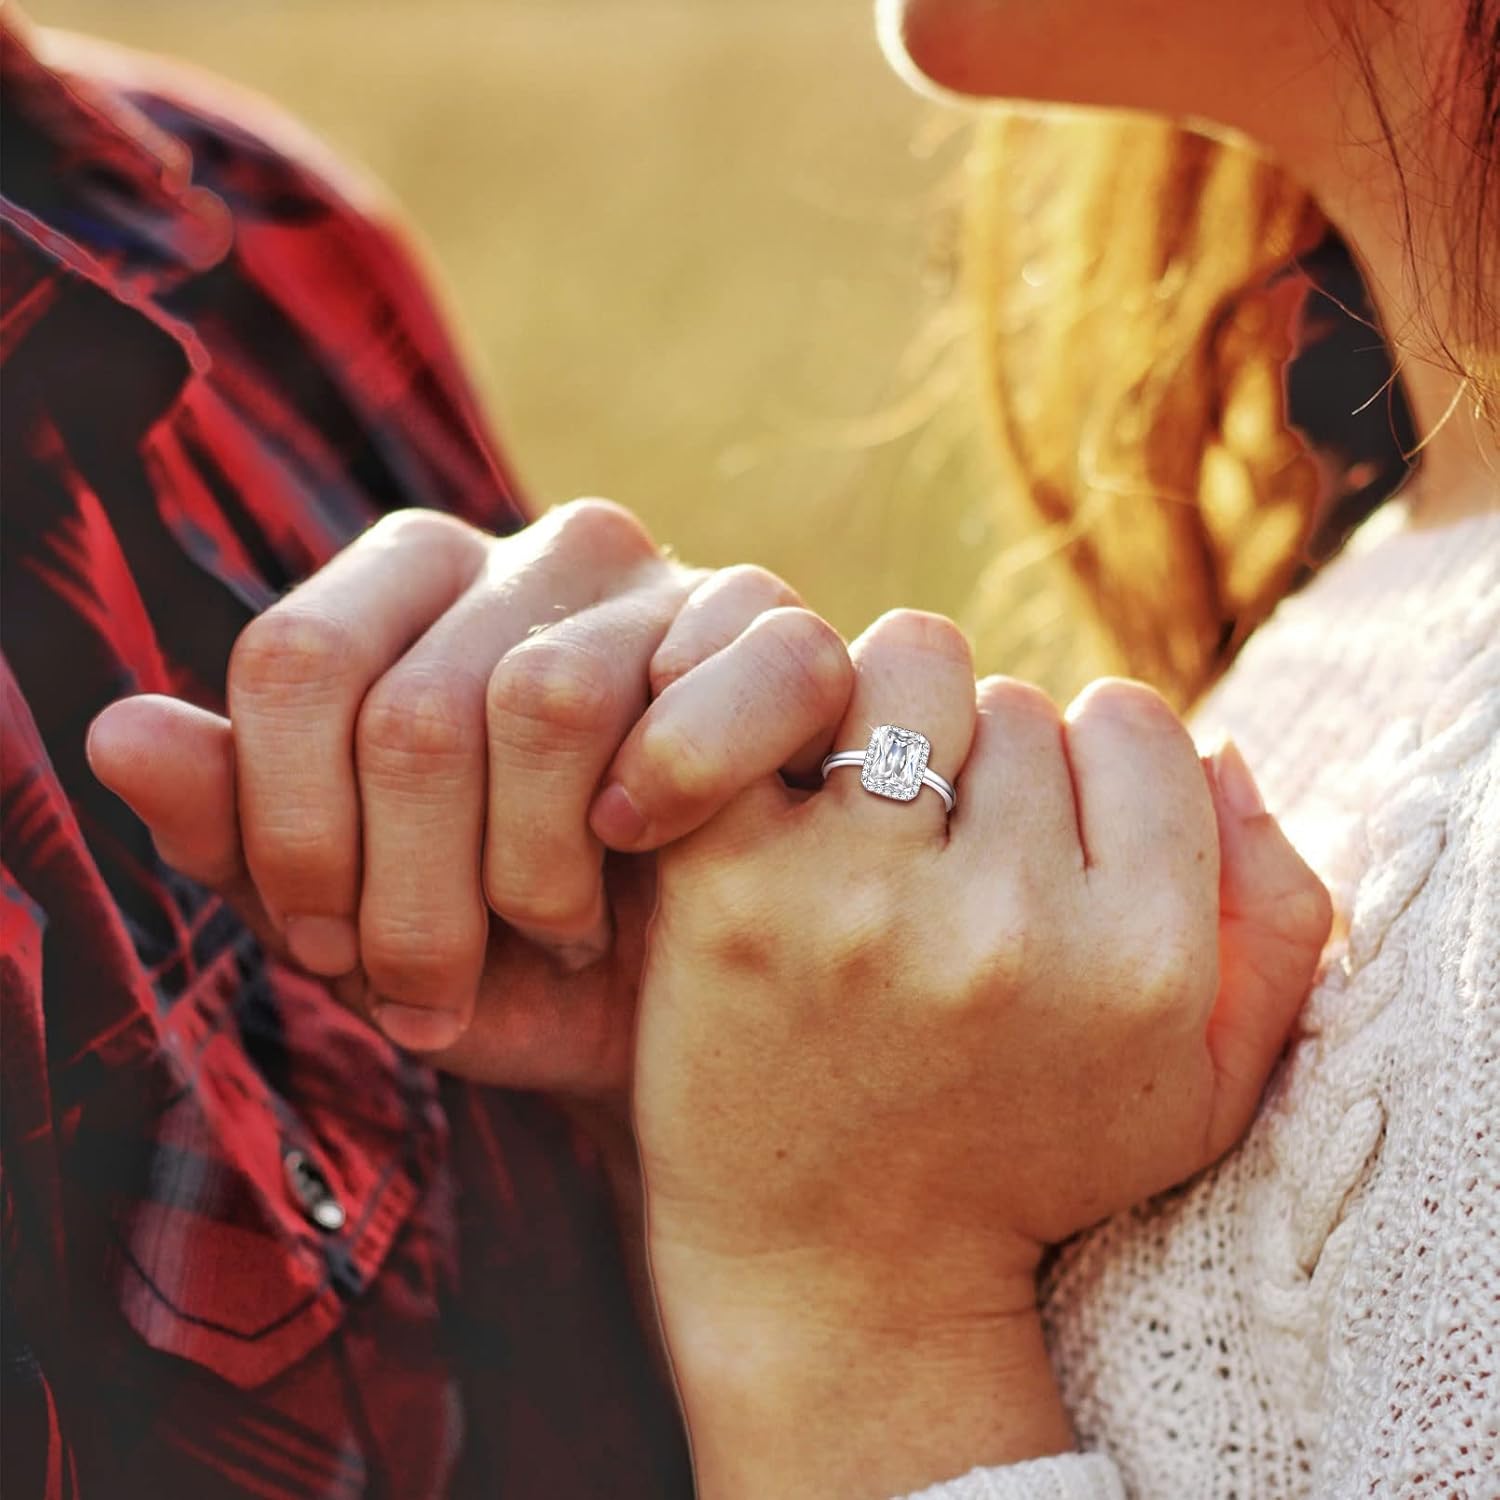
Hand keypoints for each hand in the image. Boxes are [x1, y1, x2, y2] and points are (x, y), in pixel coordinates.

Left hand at [86, 501, 851, 1097]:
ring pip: (545, 699)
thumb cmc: (499, 955)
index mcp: (412, 581)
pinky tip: (654, 848)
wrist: (670, 1006)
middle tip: (436, 991)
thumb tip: (117, 732)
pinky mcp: (778, 631)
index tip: (322, 950)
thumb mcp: (351, 919)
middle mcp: (536, 551)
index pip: (295, 657)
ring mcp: (664, 580)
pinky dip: (676, 790)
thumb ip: (235, 827)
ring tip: (557, 935)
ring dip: (537, 872)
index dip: (291, 831)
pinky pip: (720, 679)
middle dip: (413, 896)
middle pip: (414, 706)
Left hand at [633, 610, 1330, 1494]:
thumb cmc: (1031, 1163)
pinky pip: (781, 705)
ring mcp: (864, 901)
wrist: (840, 1274)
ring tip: (871, 818)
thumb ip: (1276, 916)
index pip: (1137, 725)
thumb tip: (1226, 749)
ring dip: (894, 724)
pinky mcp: (737, 887)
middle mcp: (1010, 925)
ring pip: (906, 672)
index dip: (1092, 769)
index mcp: (1141, 960)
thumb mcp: (1207, 1084)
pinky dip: (787, 728)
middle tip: (948, 851)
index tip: (1049, 835)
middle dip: (988, 763)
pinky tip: (787, 805)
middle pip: (1015, 701)